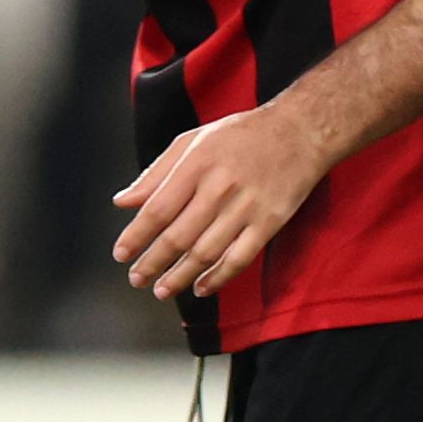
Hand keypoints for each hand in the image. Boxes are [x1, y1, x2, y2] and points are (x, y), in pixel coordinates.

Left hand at [114, 103, 336, 301]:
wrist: (300, 132)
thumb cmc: (243, 135)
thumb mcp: (193, 140)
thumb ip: (156, 173)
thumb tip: (123, 201)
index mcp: (197, 164)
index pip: (157, 209)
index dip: (136, 236)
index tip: (121, 254)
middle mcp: (220, 187)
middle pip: (178, 237)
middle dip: (152, 263)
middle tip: (137, 279)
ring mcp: (247, 207)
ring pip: (205, 253)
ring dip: (179, 276)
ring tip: (162, 289)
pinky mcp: (269, 223)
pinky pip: (239, 258)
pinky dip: (218, 278)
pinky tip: (201, 286)